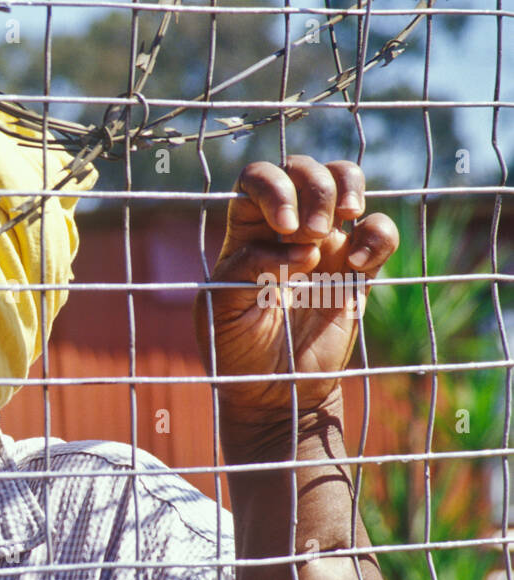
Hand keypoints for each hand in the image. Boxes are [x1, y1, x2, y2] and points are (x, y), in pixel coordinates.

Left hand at [193, 156, 398, 445]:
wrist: (273, 392)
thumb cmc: (236, 352)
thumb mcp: (220, 313)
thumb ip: (242, 272)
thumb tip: (295, 249)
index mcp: (244, 234)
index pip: (257, 179)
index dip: (274, 187)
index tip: (283, 226)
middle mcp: (284, 231)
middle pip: (303, 169)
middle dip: (312, 188)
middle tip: (309, 233)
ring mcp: (324, 246)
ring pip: (343, 181)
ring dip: (346, 189)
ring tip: (337, 225)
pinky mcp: (356, 271)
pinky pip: (378, 231)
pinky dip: (377, 234)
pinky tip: (355, 266)